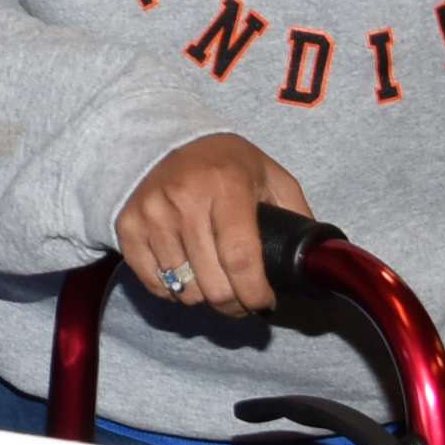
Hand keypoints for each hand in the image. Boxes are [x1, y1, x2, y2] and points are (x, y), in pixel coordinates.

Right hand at [115, 133, 311, 317]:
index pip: (241, 258)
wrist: (162, 139)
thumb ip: (296, 214)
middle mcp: (183, 199)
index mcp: (226, 185)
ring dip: (205, 298)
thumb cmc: (225, 163)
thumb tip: (317, 260)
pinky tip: (188, 276)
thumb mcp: (270, 176)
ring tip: (216, 285)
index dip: (256, 293)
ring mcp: (151, 213)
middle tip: (244, 301)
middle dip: (235, 305)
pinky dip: (175, 291)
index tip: (265, 304)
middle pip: (212, 283)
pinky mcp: (127, 226)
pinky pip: (155, 284)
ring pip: (184, 289)